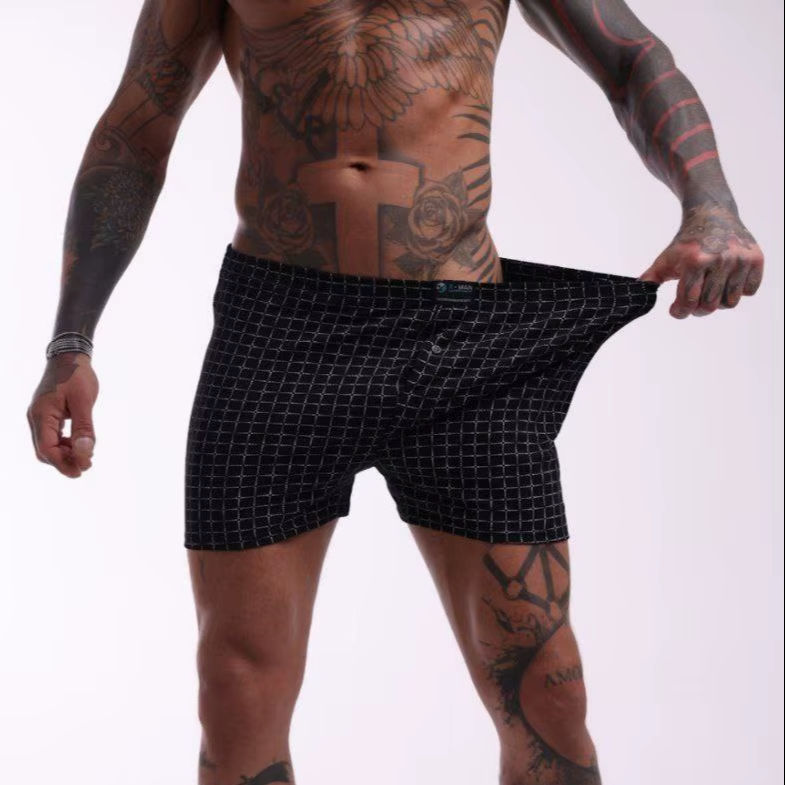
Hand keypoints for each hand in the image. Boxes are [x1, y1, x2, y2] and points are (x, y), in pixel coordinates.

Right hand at [27, 353, 98, 477]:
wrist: (69, 356)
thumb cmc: (77, 375)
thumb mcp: (84, 401)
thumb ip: (84, 427)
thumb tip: (85, 452)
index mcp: (42, 414)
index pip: (46, 448)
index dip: (62, 463)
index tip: (81, 471)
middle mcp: (36, 417)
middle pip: (44, 450)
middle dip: (64, 461)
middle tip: (86, 466)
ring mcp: (39, 416)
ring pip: (47, 445)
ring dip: (65, 453)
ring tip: (86, 456)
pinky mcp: (46, 414)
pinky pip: (51, 436)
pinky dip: (64, 444)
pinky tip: (79, 444)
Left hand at [640, 204, 763, 317]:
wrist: (712, 215)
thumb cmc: (686, 243)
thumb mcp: (665, 259)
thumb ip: (650, 279)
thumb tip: (636, 294)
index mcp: (695, 260)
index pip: (689, 301)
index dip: (680, 312)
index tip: (675, 311)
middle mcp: (720, 259)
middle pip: (709, 305)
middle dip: (697, 309)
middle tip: (692, 303)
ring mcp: (740, 259)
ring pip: (730, 302)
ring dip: (718, 302)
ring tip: (709, 291)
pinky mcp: (756, 259)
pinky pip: (749, 291)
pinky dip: (738, 291)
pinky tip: (727, 281)